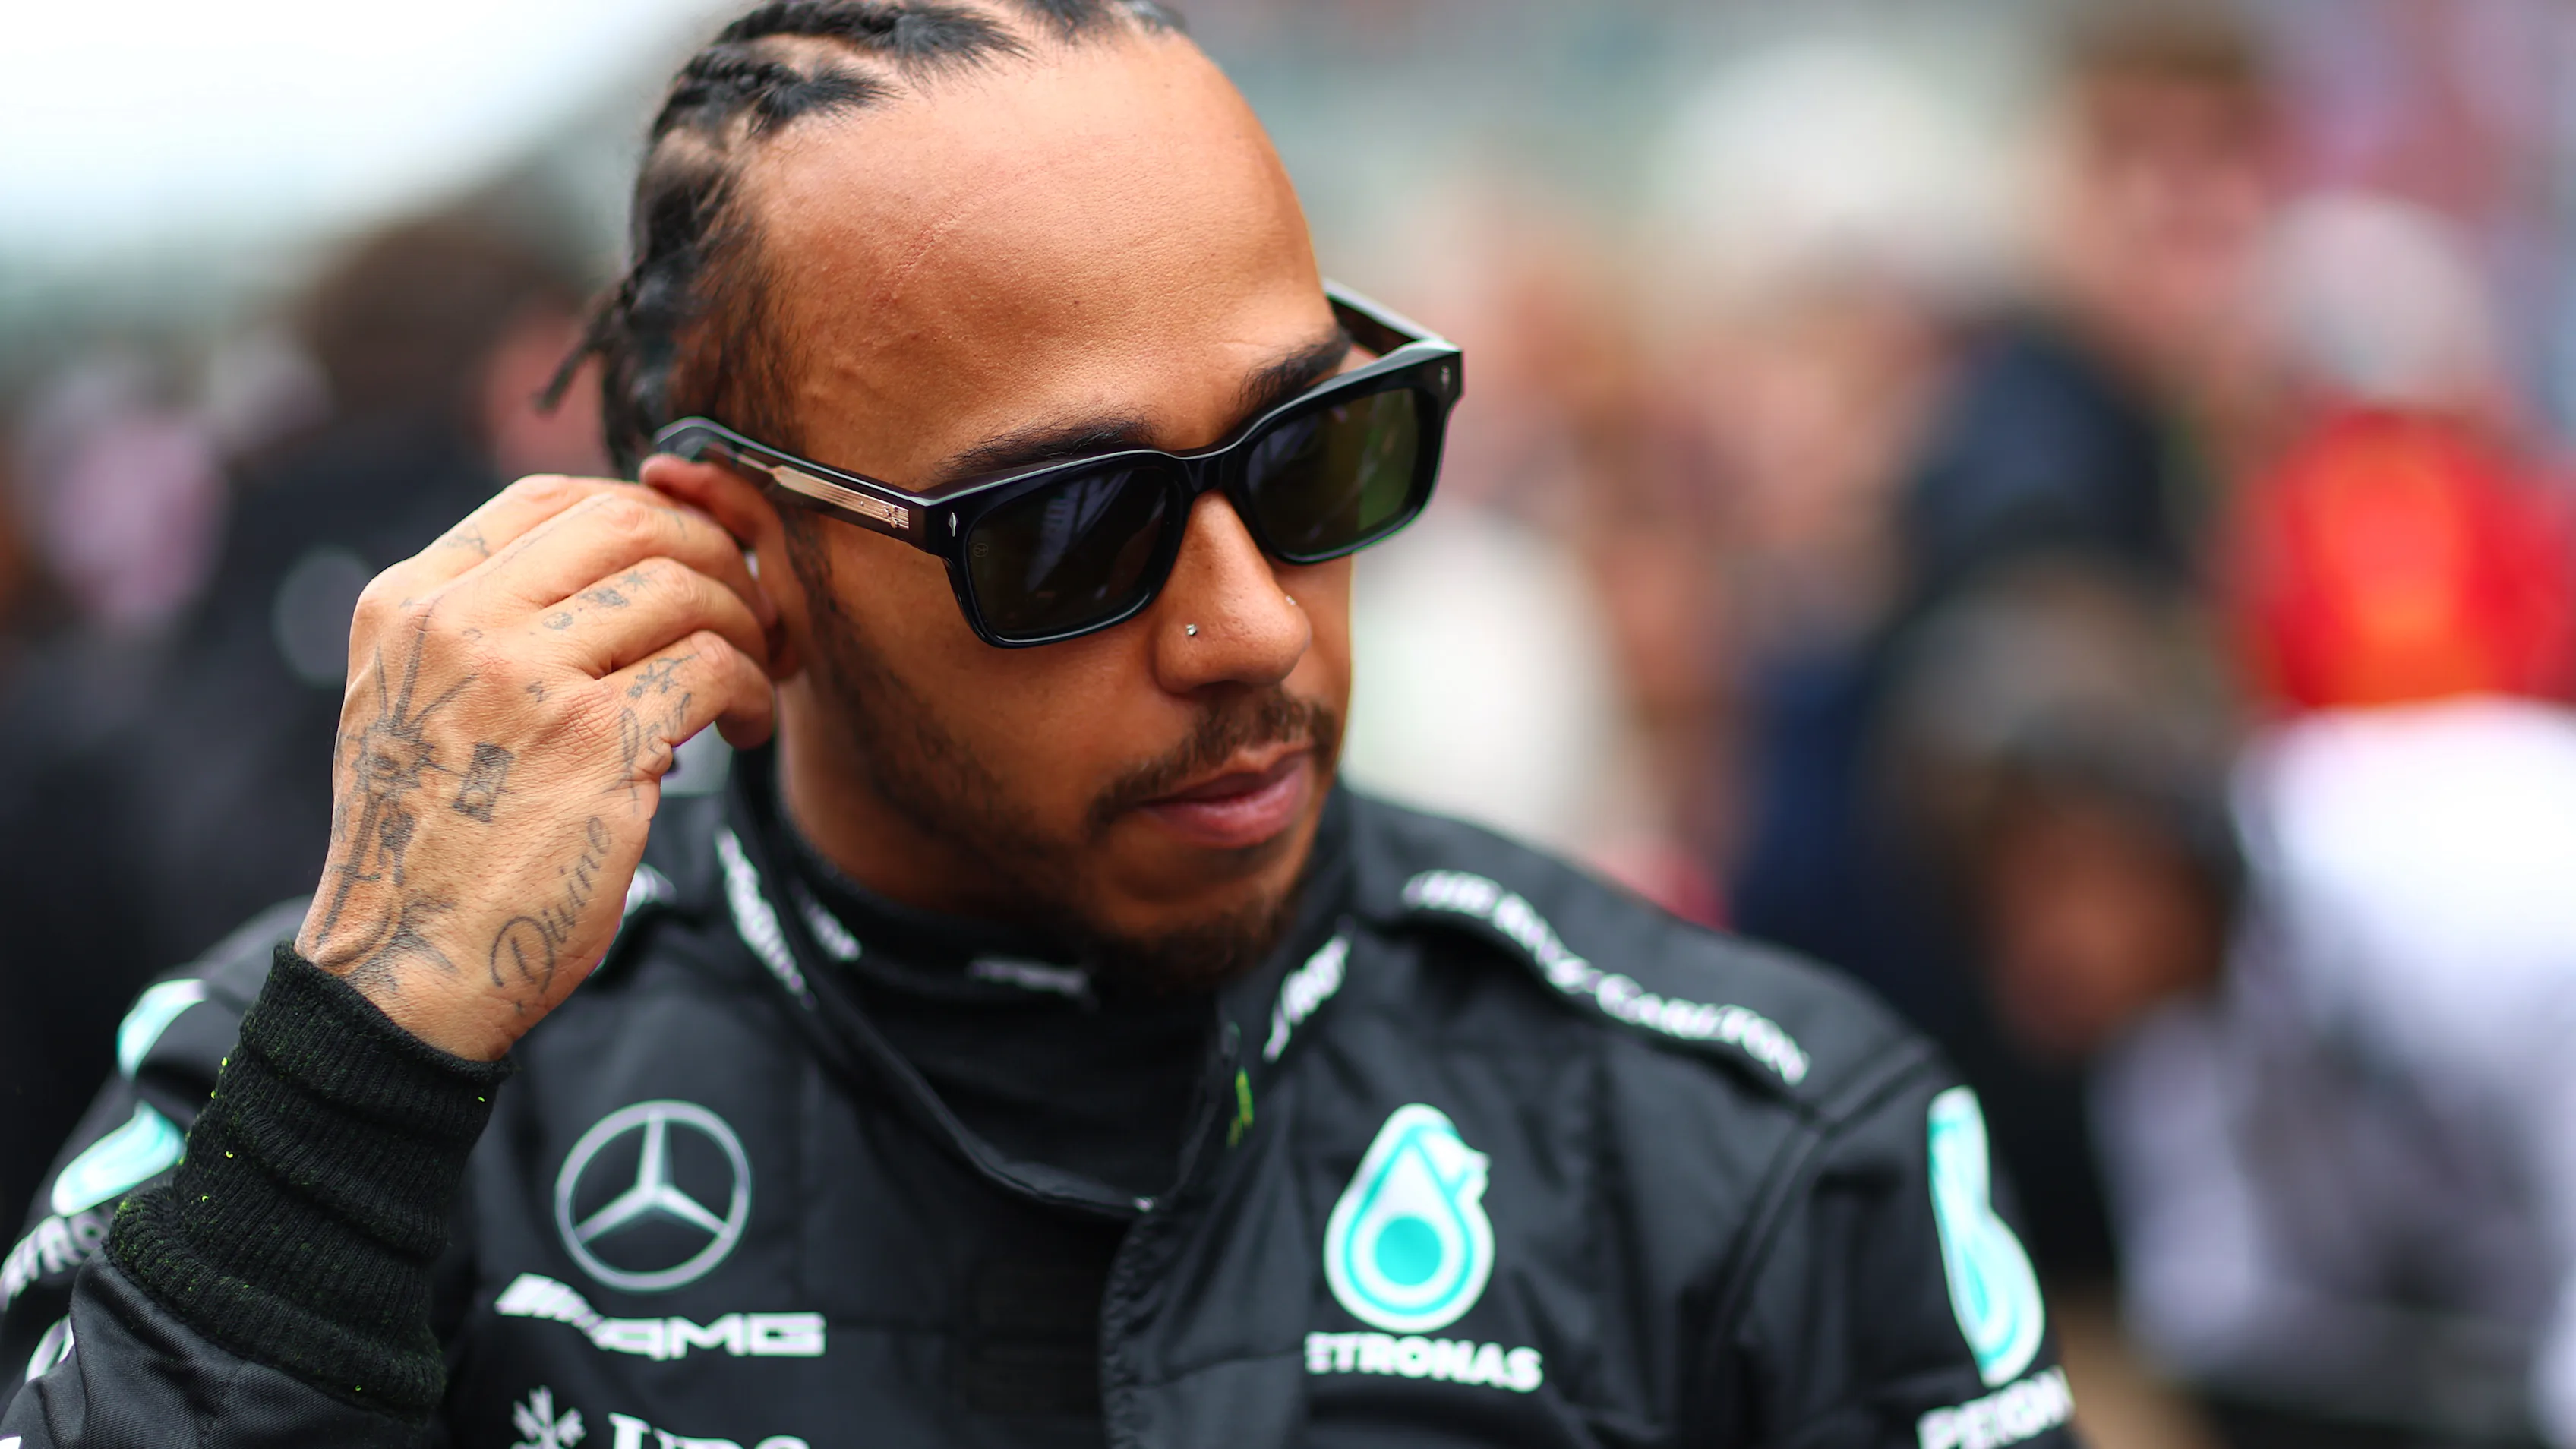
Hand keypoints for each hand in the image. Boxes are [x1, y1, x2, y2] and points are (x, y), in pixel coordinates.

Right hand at [294, 477, 780, 1059]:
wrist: (403, 972)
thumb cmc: (432, 846)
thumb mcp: (419, 705)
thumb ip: (494, 629)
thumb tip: (634, 575)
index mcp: (409, 601)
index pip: (549, 498)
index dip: (644, 512)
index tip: (689, 558)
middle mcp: (457, 622)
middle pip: (630, 524)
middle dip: (712, 557)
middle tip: (746, 613)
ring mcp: (523, 677)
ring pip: (682, 588)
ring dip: (742, 627)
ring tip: (749, 678)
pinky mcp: (591, 740)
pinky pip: (711, 667)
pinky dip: (750, 690)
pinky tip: (741, 729)